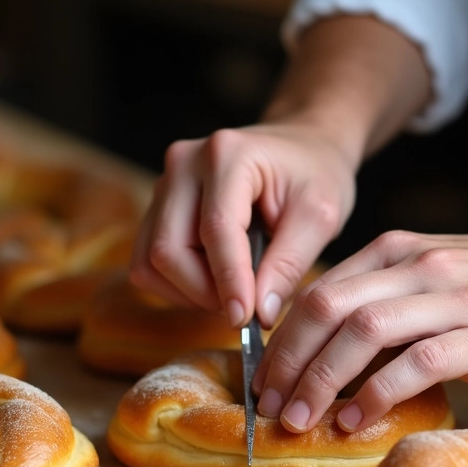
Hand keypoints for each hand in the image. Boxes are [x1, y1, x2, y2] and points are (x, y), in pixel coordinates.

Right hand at [129, 122, 356, 328]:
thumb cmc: (315, 175)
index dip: (228, 281)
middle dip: (204, 292)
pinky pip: (147, 262)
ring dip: (188, 293)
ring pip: (150, 261)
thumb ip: (289, 265)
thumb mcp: (320, 217)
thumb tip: (260, 315)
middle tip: (245, 308)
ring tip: (233, 293)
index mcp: (228, 155)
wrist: (300, 147)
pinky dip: (177, 286)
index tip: (246, 319)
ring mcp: (164, 184)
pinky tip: (214, 283)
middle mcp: (184, 164)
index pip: (215, 229)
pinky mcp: (157, 207)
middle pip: (168, 249)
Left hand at [253, 226, 467, 432]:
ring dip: (321, 380)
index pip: (318, 292)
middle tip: (269, 406)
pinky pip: (418, 362)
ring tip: (301, 421)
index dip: (280, 340)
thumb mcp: (433, 274)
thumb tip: (329, 351)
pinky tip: (356, 420)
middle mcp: (416, 269)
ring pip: (363, 333)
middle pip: (327, 310)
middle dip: (288, 362)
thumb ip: (385, 301)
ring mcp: (452, 300)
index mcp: (396, 253)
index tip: (263, 381)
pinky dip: (377, 393)